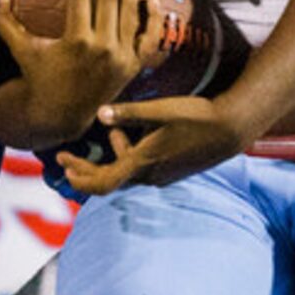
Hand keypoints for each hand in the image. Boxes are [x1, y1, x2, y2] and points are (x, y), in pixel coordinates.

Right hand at [0, 0, 149, 129]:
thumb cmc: (39, 77)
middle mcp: (104, 48)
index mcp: (77, 41)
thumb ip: (6, 22)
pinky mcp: (134, 65)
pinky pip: (150, 36)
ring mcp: (123, 57)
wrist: (63, 114)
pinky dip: (153, 15)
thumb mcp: (20, 50)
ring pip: (131, 10)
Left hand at [59, 93, 257, 194]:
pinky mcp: (170, 170)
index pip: (103, 183)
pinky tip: (135, 133)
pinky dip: (130, 153)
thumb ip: (128, 113)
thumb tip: (99, 113)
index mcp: (143, 163)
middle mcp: (150, 176)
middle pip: (109, 179)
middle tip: (65, 157)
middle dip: (86, 169)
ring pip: (127, 169)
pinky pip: (141, 166)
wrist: (231, 129)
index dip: (80, 179)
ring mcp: (161, 175)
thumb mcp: (159, 111)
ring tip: (112, 130)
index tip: (64, 167)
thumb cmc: (197, 117)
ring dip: (114, 154)